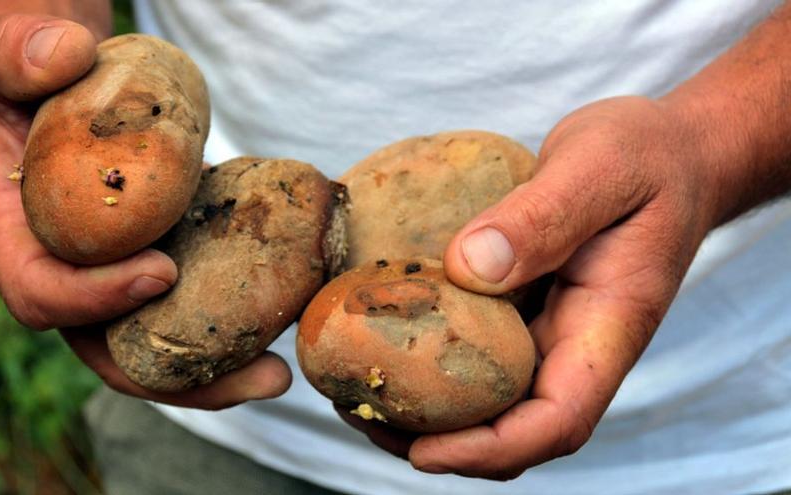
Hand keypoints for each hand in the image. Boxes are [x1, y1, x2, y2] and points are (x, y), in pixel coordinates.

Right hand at [0, 14, 289, 407]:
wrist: (57, 87)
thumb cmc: (23, 76)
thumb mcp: (7, 59)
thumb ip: (19, 56)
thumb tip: (67, 55)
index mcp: (13, 240)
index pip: (41, 294)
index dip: (94, 298)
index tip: (160, 271)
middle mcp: (65, 274)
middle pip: (111, 350)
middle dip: (180, 377)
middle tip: (259, 376)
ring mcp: (114, 276)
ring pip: (156, 343)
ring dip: (217, 367)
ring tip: (280, 372)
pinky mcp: (158, 260)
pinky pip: (189, 303)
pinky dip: (232, 318)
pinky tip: (286, 310)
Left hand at [340, 96, 720, 477]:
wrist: (670, 152)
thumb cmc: (647, 156)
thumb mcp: (600, 168)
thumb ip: (544, 216)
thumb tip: (468, 267)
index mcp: (609, 328)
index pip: (558, 421)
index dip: (489, 450)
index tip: (422, 451)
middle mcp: (577, 344)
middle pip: (513, 427)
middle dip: (439, 441)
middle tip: (361, 413)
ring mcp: (551, 330)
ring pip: (492, 398)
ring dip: (429, 409)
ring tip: (357, 387)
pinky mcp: (526, 307)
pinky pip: (480, 351)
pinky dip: (434, 359)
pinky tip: (385, 335)